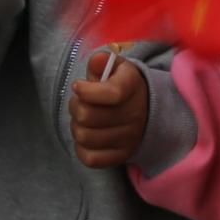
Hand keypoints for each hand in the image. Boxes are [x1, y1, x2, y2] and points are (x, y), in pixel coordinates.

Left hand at [69, 49, 149, 168]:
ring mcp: (129, 138)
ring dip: (76, 126)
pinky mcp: (121, 156)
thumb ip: (101, 63)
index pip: (111, 93)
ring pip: (84, 137)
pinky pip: (90, 158)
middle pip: (87, 116)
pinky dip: (81, 148)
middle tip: (79, 103)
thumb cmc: (120, 85)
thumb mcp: (114, 68)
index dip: (87, 91)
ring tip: (83, 119)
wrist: (144, 110)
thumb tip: (96, 61)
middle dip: (75, 107)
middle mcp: (135, 114)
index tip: (77, 86)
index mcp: (133, 86)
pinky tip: (87, 135)